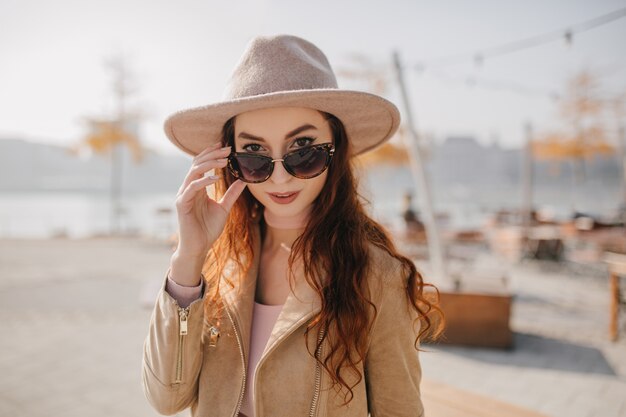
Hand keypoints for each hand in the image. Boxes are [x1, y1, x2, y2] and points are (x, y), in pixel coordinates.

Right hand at [174, 142, 247, 258]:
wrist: (198, 247)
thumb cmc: (208, 229)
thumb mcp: (224, 208)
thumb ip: (232, 194)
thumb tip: (243, 180)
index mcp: (197, 188)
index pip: (201, 164)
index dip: (211, 154)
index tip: (225, 147)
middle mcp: (188, 188)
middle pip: (197, 164)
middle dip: (212, 155)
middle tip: (227, 149)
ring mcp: (184, 195)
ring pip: (193, 172)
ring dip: (209, 164)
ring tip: (224, 161)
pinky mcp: (182, 204)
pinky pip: (192, 188)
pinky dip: (204, 181)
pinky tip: (216, 178)